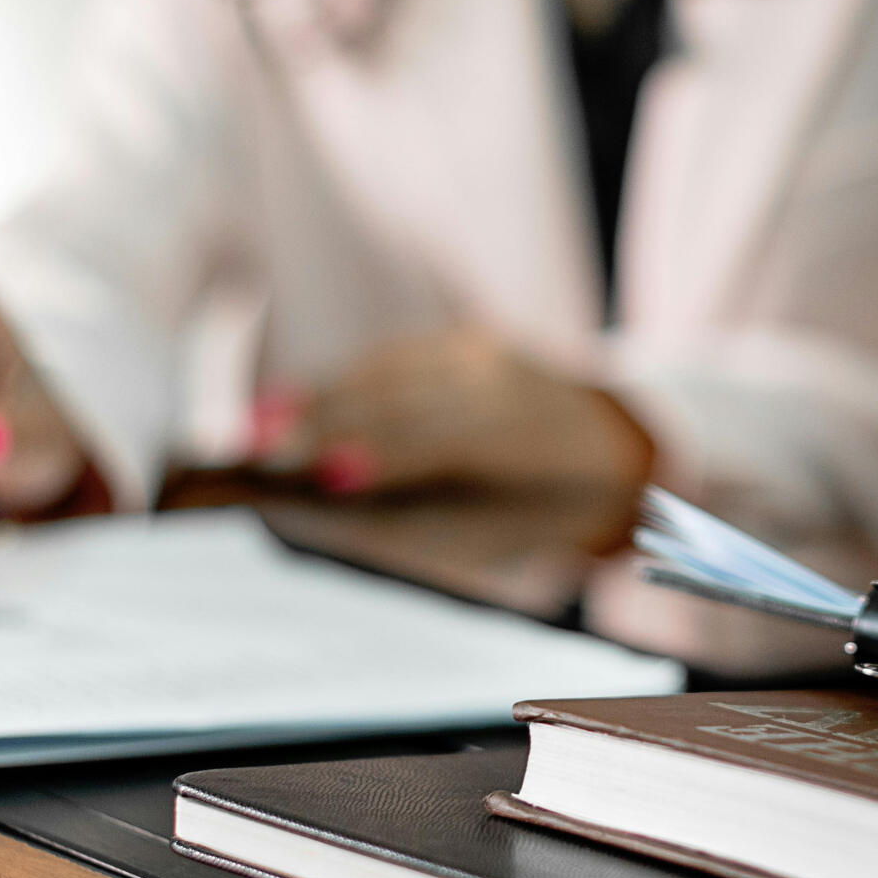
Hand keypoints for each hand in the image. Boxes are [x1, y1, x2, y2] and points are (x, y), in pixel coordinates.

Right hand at [250, 326, 656, 536]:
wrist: (619, 446)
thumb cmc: (545, 512)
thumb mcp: (496, 538)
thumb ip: (419, 524)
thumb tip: (324, 510)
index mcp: (529, 443)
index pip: (443, 442)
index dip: (380, 455)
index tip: (318, 473)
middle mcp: (509, 383)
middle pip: (403, 400)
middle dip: (328, 424)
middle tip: (258, 451)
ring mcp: (490, 353)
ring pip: (392, 372)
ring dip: (321, 399)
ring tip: (261, 428)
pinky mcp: (471, 340)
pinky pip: (396, 360)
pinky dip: (344, 382)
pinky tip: (298, 402)